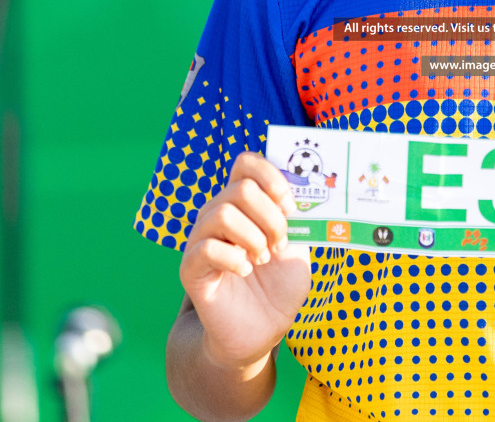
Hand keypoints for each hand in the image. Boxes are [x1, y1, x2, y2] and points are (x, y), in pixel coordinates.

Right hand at [179, 151, 312, 371]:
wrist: (262, 330)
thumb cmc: (279, 286)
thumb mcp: (297, 246)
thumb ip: (297, 219)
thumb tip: (304, 192)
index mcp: (243, 203)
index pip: (246, 163)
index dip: (272, 178)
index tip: (290, 207)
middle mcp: (217, 214)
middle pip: (241, 188)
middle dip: (271, 217)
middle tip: (279, 245)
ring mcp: (201, 240)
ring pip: (223, 213)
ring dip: (254, 238)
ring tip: (262, 260)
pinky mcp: (190, 269)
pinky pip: (206, 249)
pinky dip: (234, 258)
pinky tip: (245, 271)